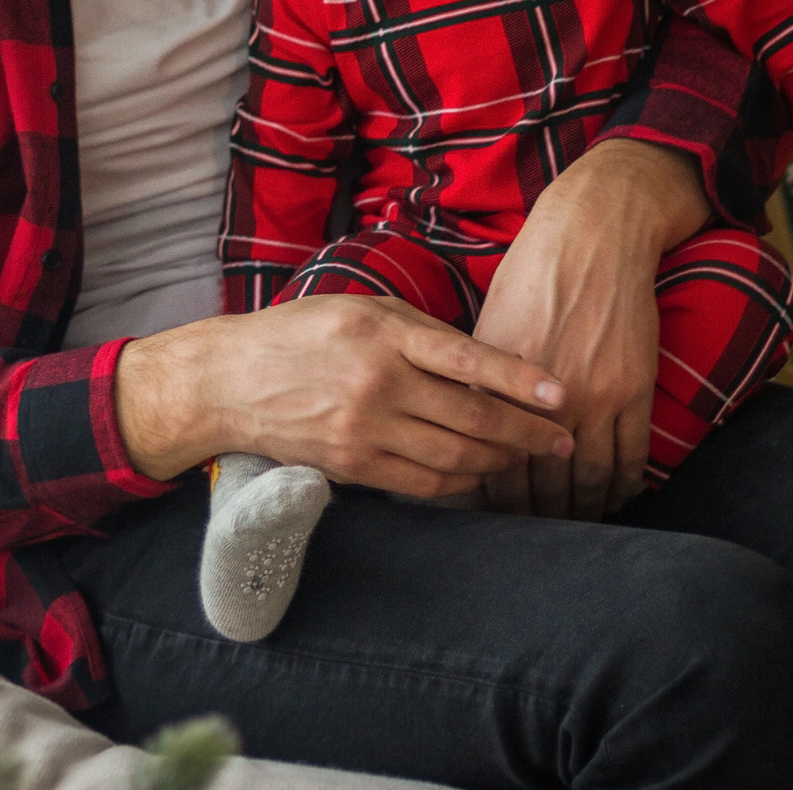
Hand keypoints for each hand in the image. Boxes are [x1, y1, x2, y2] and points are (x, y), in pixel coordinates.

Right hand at [113, 296, 573, 495]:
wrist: (230, 379)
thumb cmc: (303, 334)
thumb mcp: (362, 308)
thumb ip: (421, 332)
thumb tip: (486, 364)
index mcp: (384, 332)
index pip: (470, 359)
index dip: (522, 382)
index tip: (561, 396)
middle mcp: (378, 382)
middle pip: (472, 417)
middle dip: (527, 432)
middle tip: (562, 439)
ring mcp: (364, 428)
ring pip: (454, 456)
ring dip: (501, 461)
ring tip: (528, 457)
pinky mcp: (352, 465)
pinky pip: (422, 483)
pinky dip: (461, 483)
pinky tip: (482, 475)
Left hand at [470, 138, 706, 519]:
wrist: (592, 236)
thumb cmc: (532, 274)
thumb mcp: (489, 326)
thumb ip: (480, 382)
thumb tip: (464, 428)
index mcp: (502, 385)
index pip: (495, 464)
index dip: (497, 499)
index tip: (499, 516)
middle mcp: (545, 399)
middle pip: (542, 484)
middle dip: (539, 516)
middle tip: (538, 533)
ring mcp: (595, 397)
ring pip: (589, 479)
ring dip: (583, 510)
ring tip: (577, 523)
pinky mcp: (634, 389)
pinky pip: (631, 457)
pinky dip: (625, 486)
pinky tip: (618, 498)